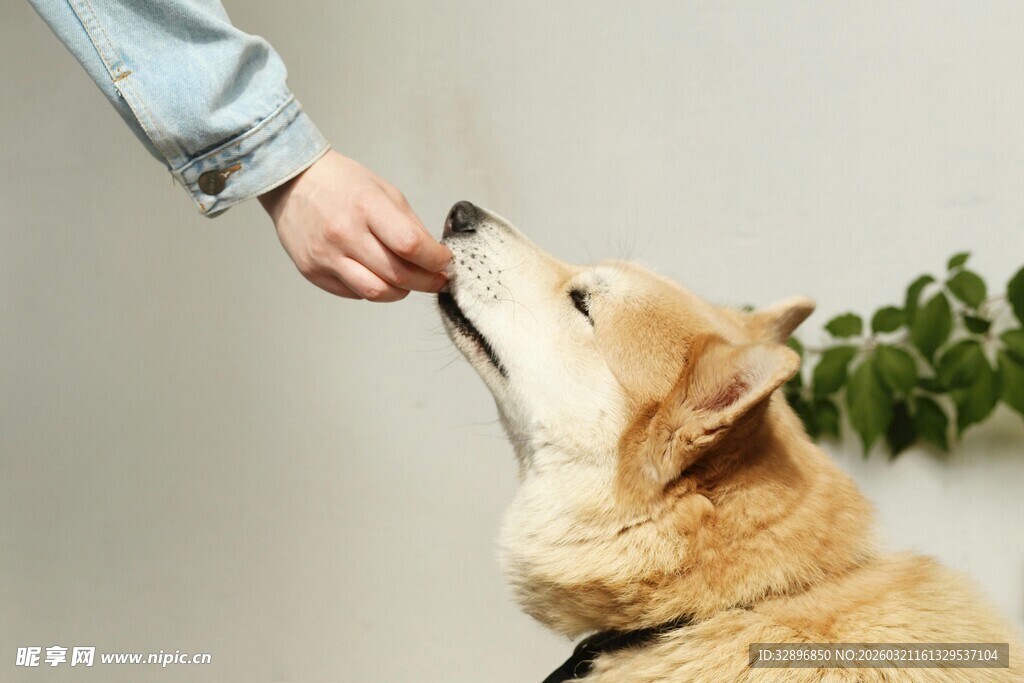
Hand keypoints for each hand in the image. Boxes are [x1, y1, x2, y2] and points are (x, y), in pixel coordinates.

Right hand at [259, 150, 450, 300]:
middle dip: (427, 282)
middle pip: (398, 275)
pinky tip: (377, 274)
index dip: (435, 260)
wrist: (292, 182)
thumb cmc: (341, 184)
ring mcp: (326, 256)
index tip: (445, 262)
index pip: (410, 244)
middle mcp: (344, 233)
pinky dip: (374, 289)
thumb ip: (410, 225)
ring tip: (408, 282)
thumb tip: (434, 256)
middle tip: (437, 280)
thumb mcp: (384, 191)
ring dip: (402, 292)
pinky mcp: (313, 272)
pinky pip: (354, 293)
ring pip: (377, 292)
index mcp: (366, 206)